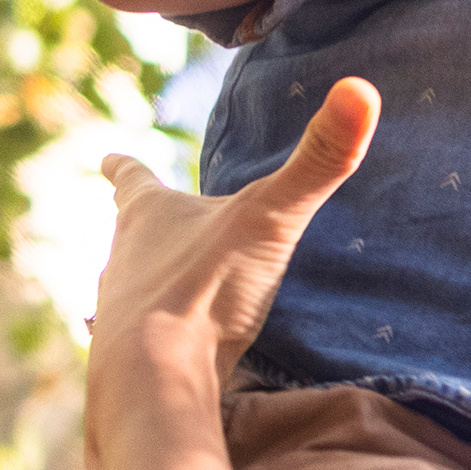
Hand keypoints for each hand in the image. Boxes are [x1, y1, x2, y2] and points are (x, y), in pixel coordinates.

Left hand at [85, 79, 378, 469]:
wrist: (156, 381)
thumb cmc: (205, 289)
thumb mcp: (273, 218)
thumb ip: (320, 162)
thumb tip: (362, 89)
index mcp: (148, 216)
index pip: (134, 178)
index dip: (126, 166)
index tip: (108, 155)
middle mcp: (123, 261)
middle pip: (129, 237)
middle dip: (142, 230)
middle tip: (144, 223)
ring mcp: (120, 315)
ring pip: (131, 291)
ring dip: (150, 287)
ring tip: (168, 291)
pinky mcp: (130, 365)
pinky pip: (147, 345)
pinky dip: (160, 342)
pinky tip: (175, 356)